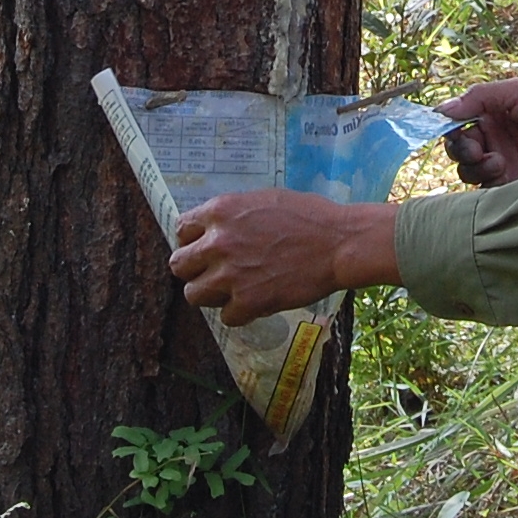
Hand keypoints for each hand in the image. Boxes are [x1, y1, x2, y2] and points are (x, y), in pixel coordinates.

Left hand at [170, 191, 398, 325]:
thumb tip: (217, 228)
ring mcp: (231, 274)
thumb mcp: (264, 200)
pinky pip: (226, 316)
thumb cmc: (309, 216)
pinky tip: (255, 302)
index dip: (193, 241)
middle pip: (179, 265)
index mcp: (221, 211)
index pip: (182, 230)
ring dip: (210, 294)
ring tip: (230, 291)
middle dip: (195, 270)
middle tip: (214, 273)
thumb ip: (234, 215)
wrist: (338, 243)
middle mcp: (218, 242)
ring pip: (193, 295)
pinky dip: (239, 313)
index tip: (204, 249)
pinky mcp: (248, 302)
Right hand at [439, 78, 517, 185]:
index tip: (447, 127)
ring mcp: (507, 164)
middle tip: (473, 145)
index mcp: (498, 114)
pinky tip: (500, 169)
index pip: (461, 122)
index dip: (450, 125)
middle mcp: (499, 140)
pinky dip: (484, 180)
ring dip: (472, 163)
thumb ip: (479, 97)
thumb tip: (441, 110)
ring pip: (469, 170)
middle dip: (459, 147)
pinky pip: (486, 190)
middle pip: (460, 148)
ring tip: (494, 159)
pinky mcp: (517, 186)